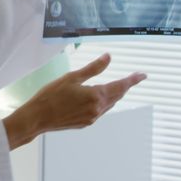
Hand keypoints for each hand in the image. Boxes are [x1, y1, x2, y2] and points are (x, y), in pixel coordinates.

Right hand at [2, 53, 145, 149]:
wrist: (37, 118)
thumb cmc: (51, 95)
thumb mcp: (72, 77)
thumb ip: (93, 68)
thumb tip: (108, 57)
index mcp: (96, 95)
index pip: (121, 86)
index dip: (133, 80)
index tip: (143, 75)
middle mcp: (97, 109)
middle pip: (117, 95)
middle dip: (125, 86)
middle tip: (133, 78)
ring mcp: (92, 118)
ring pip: (109, 104)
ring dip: (114, 94)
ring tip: (117, 86)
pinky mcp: (85, 123)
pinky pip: (100, 111)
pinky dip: (103, 102)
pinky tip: (98, 98)